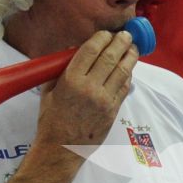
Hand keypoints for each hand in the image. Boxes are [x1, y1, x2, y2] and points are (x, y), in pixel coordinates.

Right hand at [32, 29, 138, 150]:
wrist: (61, 149)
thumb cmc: (51, 119)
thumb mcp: (49, 90)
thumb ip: (61, 69)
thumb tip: (75, 50)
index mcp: (70, 80)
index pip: (91, 50)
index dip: (101, 38)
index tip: (106, 33)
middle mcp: (89, 88)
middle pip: (110, 57)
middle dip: (121, 42)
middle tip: (126, 34)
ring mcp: (104, 100)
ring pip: (122, 71)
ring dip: (130, 56)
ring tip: (133, 47)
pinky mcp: (113, 111)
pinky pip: (124, 88)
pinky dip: (128, 75)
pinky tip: (129, 68)